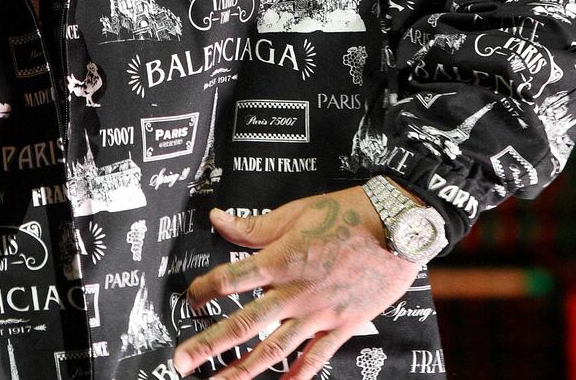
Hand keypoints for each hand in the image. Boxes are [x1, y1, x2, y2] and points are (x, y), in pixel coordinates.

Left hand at [173, 187, 418, 378]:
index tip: (188, 300)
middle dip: (208, 345)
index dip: (203, 291)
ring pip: (273, 349)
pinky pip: (316, 358)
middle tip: (180, 362)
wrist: (395, 227)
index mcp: (279, 260)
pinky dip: (298, 376)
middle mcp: (294, 292)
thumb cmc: (344, 213)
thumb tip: (217, 219)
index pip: (229, 280)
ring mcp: (318, 314)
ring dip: (242, 370)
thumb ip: (253, 226)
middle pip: (242, 324)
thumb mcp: (293, 213)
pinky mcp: (342, 325)